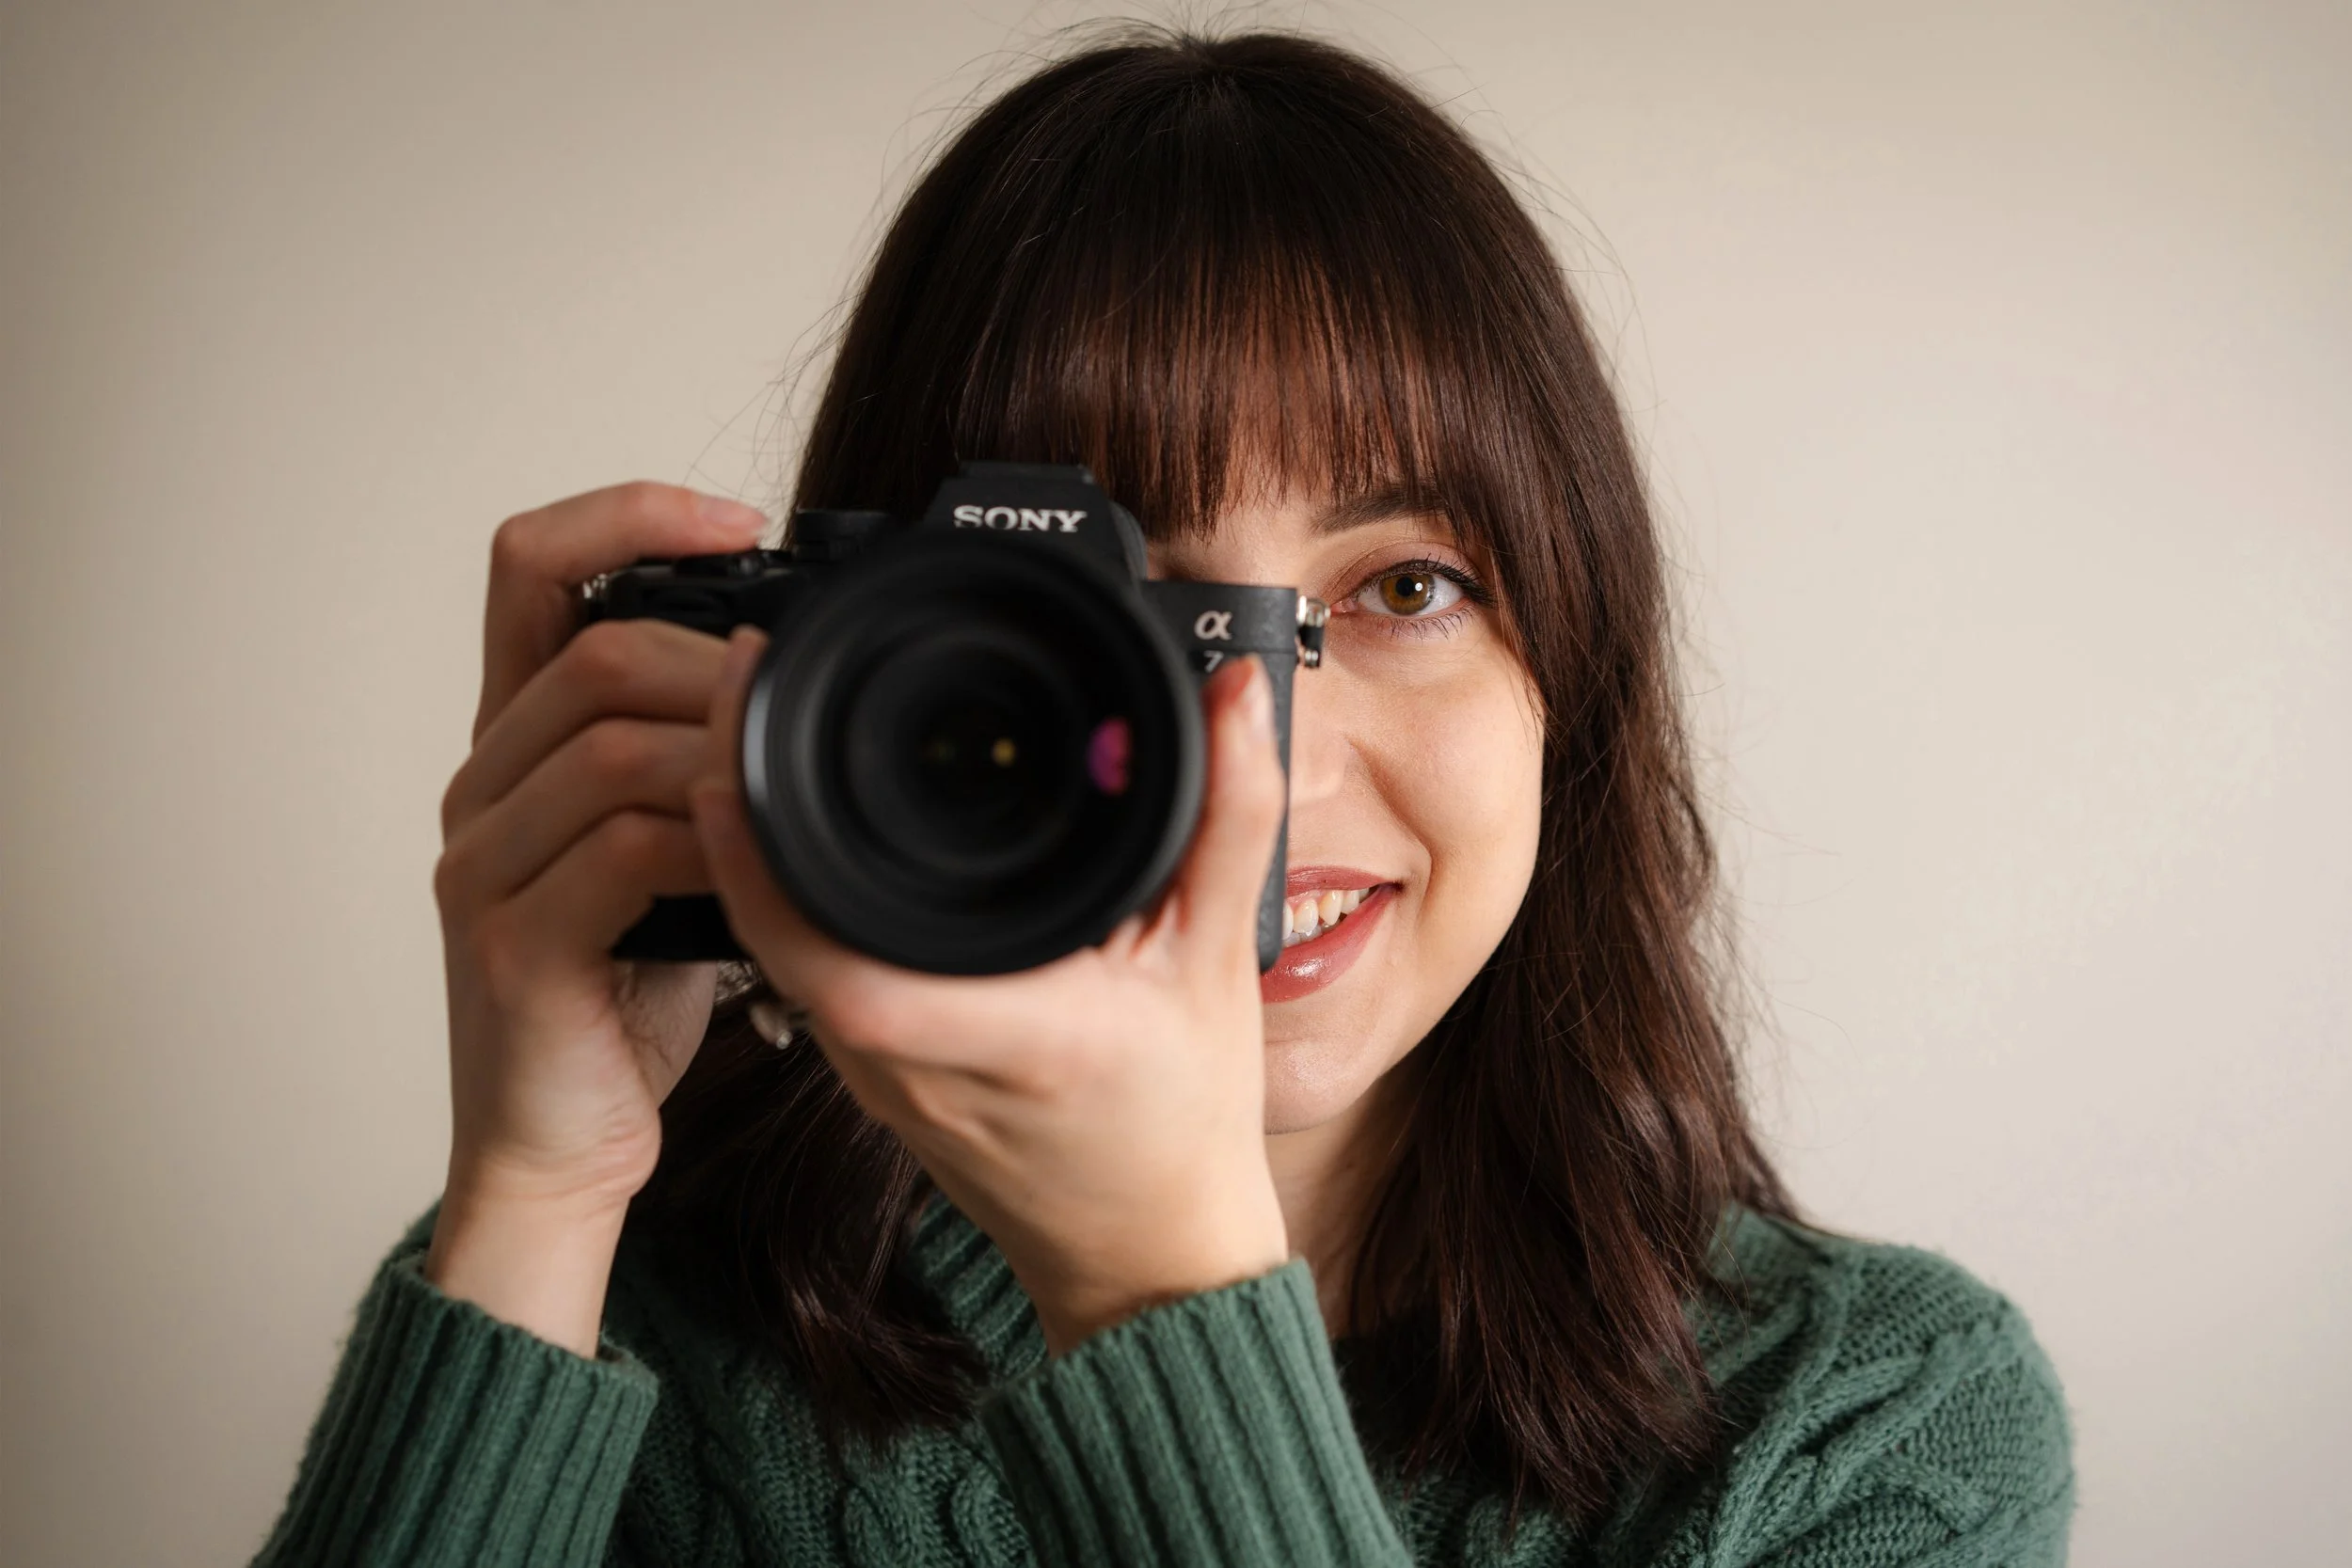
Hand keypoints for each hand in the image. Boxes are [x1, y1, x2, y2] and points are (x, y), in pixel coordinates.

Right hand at [423, 482, 767, 1352]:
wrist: (559, 1140)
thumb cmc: (622, 991)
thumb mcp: (667, 850)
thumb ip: (696, 764)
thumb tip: (795, 678)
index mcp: (516, 744)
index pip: (529, 568)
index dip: (625, 515)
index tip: (738, 520)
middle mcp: (483, 787)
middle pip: (590, 653)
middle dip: (717, 662)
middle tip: (802, 701)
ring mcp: (483, 864)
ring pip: (608, 744)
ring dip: (724, 748)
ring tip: (794, 780)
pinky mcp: (515, 943)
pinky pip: (618, 850)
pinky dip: (706, 839)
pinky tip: (760, 857)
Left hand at [689, 627, 1292, 1352]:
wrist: (1147, 1253)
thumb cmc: (1187, 1117)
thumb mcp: (1223, 958)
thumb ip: (1230, 815)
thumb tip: (1233, 692)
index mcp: (1012, 1038)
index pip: (847, 965)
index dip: (766, 864)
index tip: (744, 750)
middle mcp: (918, 1063)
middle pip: (779, 934)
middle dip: (740, 805)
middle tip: (743, 679)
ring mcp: (877, 1076)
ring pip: (776, 949)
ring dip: (746, 842)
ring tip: (753, 720)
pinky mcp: (866, 1074)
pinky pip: (798, 969)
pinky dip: (775, 889)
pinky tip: (785, 814)